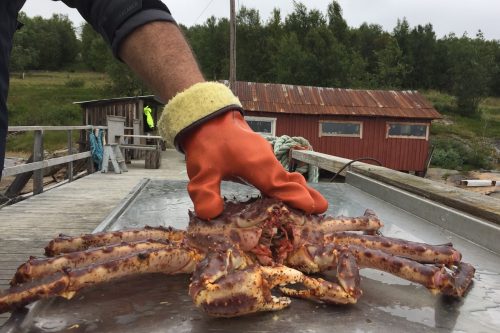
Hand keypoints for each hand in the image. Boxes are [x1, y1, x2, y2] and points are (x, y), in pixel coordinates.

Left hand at [181, 111, 327, 218]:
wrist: (206, 115)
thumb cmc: (207, 141)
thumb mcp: (201, 169)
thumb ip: (205, 192)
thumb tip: (211, 214)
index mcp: (257, 164)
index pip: (280, 185)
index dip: (295, 198)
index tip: (313, 209)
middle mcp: (266, 159)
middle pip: (289, 180)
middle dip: (305, 194)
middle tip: (323, 209)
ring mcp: (264, 155)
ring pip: (284, 175)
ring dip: (297, 189)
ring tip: (312, 203)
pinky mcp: (258, 155)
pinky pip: (277, 171)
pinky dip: (286, 182)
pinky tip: (285, 189)